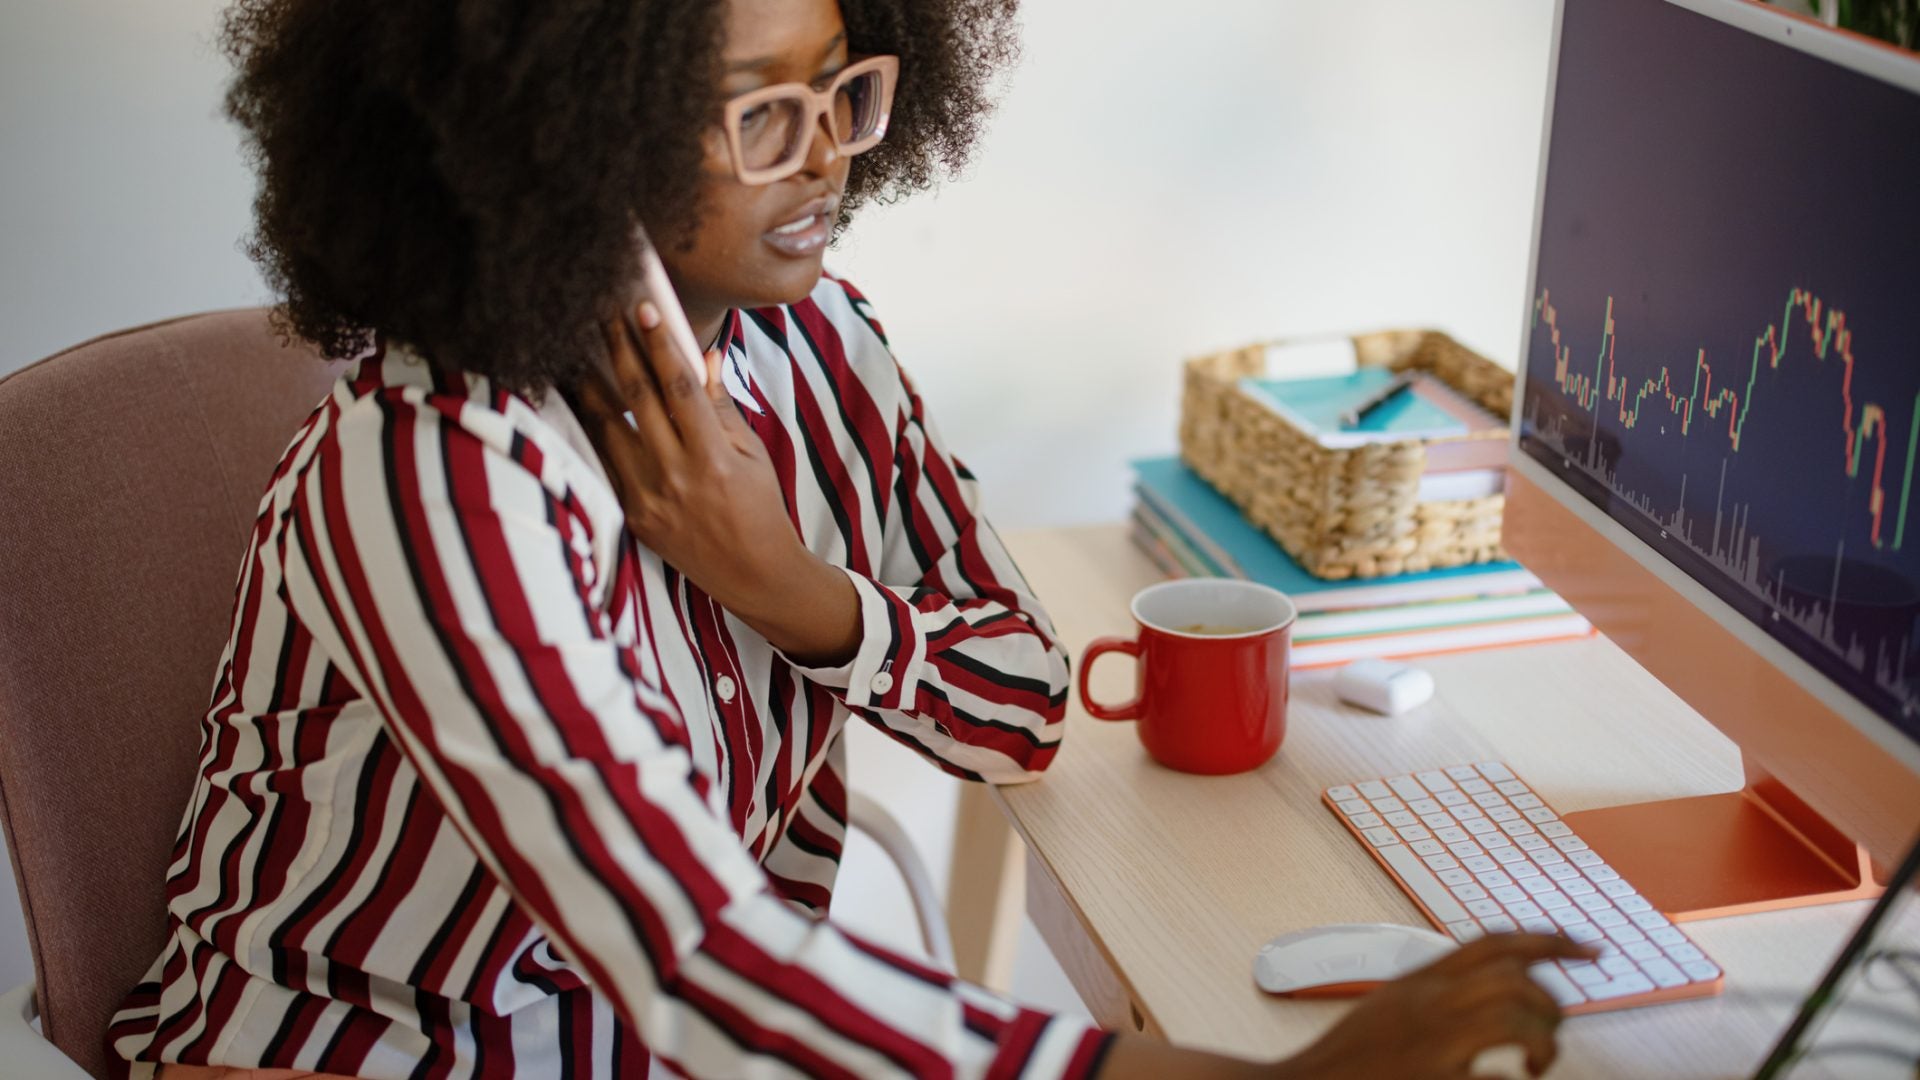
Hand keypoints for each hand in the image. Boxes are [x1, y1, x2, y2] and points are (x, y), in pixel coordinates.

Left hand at [569, 301, 860, 665]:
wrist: (753, 573)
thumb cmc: (760, 508)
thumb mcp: (752, 454)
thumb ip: (721, 406)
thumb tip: (704, 357)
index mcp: (713, 458)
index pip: (679, 388)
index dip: (659, 345)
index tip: (644, 309)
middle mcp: (675, 477)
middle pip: (636, 400)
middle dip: (618, 351)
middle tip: (603, 315)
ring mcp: (648, 498)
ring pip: (606, 429)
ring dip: (589, 385)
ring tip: (576, 350)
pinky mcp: (631, 515)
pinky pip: (604, 461)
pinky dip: (591, 428)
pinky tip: (580, 401)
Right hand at [1273, 933, 1594, 1079]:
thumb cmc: (1343, 1062)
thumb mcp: (1387, 1009)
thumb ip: (1431, 995)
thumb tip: (1482, 993)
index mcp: (1419, 981)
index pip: (1496, 941)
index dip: (1552, 940)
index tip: (1590, 948)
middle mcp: (1427, 1002)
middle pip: (1515, 973)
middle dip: (1553, 1001)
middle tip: (1552, 1032)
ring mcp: (1431, 1041)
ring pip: (1517, 1012)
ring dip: (1544, 1039)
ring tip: (1535, 1063)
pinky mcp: (1433, 1077)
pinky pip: (1500, 1071)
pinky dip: (1521, 1075)